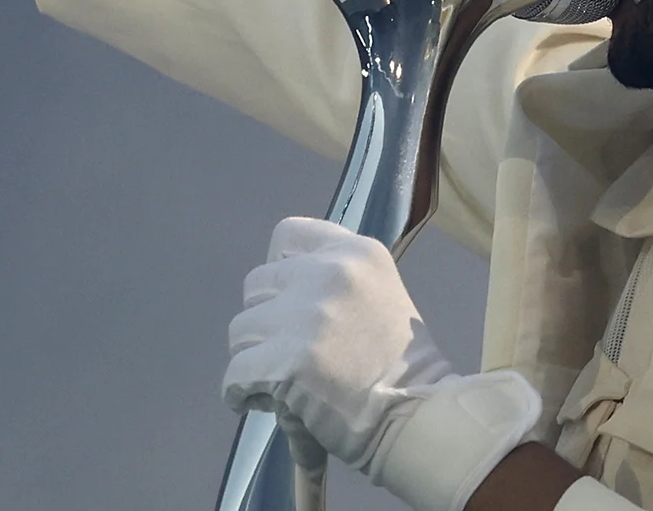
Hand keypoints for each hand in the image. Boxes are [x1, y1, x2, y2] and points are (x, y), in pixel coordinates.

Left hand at [225, 217, 541, 510]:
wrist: (417, 417)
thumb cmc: (401, 366)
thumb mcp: (381, 294)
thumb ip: (336, 282)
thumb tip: (280, 292)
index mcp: (357, 252)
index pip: (287, 235)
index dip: (279, 269)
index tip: (288, 299)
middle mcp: (331, 272)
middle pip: (256, 285)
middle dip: (265, 321)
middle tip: (288, 352)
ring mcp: (308, 316)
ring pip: (240, 330)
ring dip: (254, 357)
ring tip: (282, 381)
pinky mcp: (288, 361)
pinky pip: (235, 374)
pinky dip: (241, 392)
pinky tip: (263, 401)